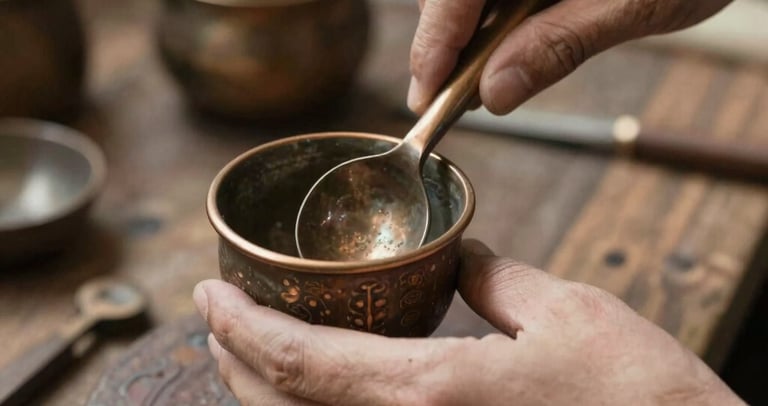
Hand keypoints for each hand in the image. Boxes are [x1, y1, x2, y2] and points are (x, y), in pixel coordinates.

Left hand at [193, 239, 742, 404]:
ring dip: (260, 393)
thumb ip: (497, 280)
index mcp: (429, 393)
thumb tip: (461, 258)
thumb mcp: (569, 313)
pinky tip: (312, 392)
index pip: (298, 361)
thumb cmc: (638, 398)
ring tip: (245, 348)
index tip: (205, 292)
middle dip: (232, 359)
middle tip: (213, 314)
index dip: (238, 326)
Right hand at [407, 0, 732, 114]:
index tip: (424, 95)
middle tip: (452, 94)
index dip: (433, 43)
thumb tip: (495, 93)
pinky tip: (508, 40)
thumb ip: (560, 44)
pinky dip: (490, 16)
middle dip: (443, 39)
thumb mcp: (637, 3)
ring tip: (482, 72)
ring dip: (466, 30)